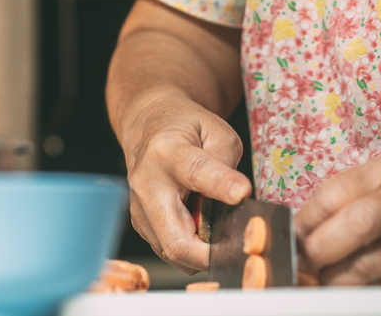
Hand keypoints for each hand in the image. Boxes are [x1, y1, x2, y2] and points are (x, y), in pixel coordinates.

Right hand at [118, 91, 251, 273]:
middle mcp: (147, 184)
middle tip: (239, 243)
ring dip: (203, 253)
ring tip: (219, 229)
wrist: (147, 126)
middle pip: (176, 240)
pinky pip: (170, 252)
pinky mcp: (140, 225)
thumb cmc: (184, 127)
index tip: (241, 194)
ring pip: (173, 254)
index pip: (196, 172)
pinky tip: (200, 227)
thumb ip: (227, 161)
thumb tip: (237, 197)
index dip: (221, 186)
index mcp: (168, 152)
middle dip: (212, 254)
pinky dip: (192, 250)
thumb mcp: (215, 130)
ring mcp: (139, 209)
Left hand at [294, 157, 380, 285]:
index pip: (334, 194)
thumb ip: (333, 207)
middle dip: (321, 251)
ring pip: (368, 267)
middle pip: (357, 225)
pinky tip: (355, 291)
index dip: (305, 223)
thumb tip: (294, 239)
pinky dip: (363, 295)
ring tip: (327, 280)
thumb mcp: (369, 189)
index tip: (291, 242)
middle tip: (306, 266)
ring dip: (337, 280)